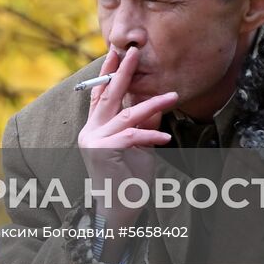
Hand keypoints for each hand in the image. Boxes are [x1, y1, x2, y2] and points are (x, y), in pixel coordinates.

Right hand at [77, 46, 177, 226]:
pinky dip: (150, 136)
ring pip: (127, 115)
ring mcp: (93, 140)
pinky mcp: (101, 151)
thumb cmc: (129, 181)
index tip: (116, 53)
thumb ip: (144, 126)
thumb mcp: (141, 148)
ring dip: (153, 105)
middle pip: (108, 95)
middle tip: (134, 52)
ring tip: (173, 97)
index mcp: (95, 128)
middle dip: (122, 72)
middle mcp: (90, 131)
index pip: (100, 95)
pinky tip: (165, 139)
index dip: (108, 73)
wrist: (119, 211)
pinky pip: (131, 137)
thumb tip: (156, 104)